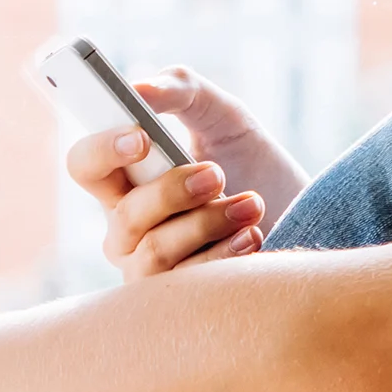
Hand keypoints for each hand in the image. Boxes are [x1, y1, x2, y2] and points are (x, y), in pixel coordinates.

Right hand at [63, 69, 298, 285]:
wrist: (306, 217)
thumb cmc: (252, 164)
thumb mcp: (224, 116)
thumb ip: (183, 90)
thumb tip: (139, 89)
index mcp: (125, 179)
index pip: (85, 165)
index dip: (102, 150)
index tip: (141, 136)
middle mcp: (126, 228)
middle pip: (123, 216)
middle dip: (171, 192)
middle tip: (216, 173)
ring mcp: (148, 269)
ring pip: (155, 252)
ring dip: (207, 223)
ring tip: (252, 204)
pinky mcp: (180, 302)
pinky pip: (186, 286)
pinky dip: (223, 256)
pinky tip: (252, 236)